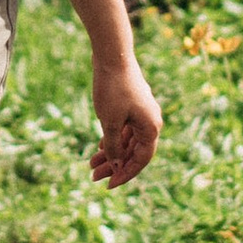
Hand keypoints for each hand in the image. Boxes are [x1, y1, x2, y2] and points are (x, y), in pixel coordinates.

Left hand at [89, 56, 161, 189]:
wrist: (112, 56)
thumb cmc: (112, 89)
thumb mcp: (110, 122)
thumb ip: (114, 147)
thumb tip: (117, 165)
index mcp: (151, 128)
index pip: (140, 160)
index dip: (125, 174)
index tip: (108, 185)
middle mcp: (150, 122)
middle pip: (133, 152)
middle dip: (114, 166)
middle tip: (93, 176)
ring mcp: (142, 114)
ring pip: (127, 141)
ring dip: (111, 154)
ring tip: (91, 164)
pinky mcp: (133, 106)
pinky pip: (125, 130)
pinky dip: (113, 140)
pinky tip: (100, 148)